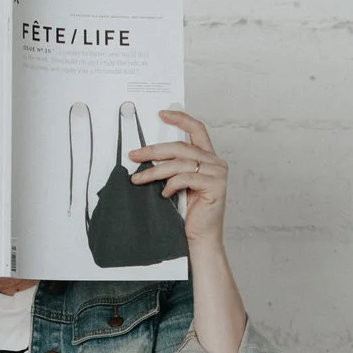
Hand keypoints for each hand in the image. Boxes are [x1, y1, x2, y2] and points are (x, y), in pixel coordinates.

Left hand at [129, 110, 228, 247]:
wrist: (199, 238)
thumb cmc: (189, 213)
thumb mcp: (178, 183)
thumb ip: (172, 166)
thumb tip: (146, 154)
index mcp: (208, 158)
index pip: (197, 129)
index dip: (180, 119)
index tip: (162, 114)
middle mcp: (215, 162)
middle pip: (181, 147)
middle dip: (154, 150)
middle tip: (134, 155)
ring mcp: (218, 174)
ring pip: (180, 163)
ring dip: (155, 170)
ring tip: (138, 179)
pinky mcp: (215, 186)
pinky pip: (185, 178)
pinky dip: (171, 185)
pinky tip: (164, 194)